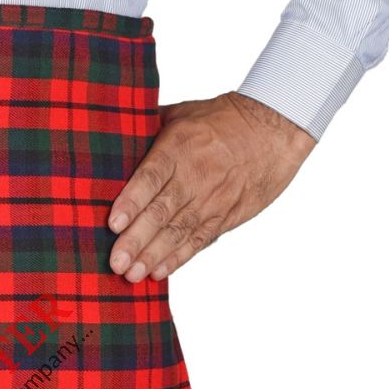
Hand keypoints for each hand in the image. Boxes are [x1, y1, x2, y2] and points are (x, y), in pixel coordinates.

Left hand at [107, 90, 317, 281]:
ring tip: (132, 275)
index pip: (151, 177)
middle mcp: (195, 175)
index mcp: (179, 147)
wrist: (275, 129)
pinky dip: (178, 258)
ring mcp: (211, 199)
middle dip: (136, 239)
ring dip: (153, 256)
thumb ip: (147, 129)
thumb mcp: (182, 113)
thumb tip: (112, 137)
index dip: (132, 202)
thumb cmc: (221, 120)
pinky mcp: (225, 216)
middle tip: (116, 262)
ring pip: (178, 231)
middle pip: (162, 211)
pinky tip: (159, 272)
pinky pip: (199, 240)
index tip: (112, 224)